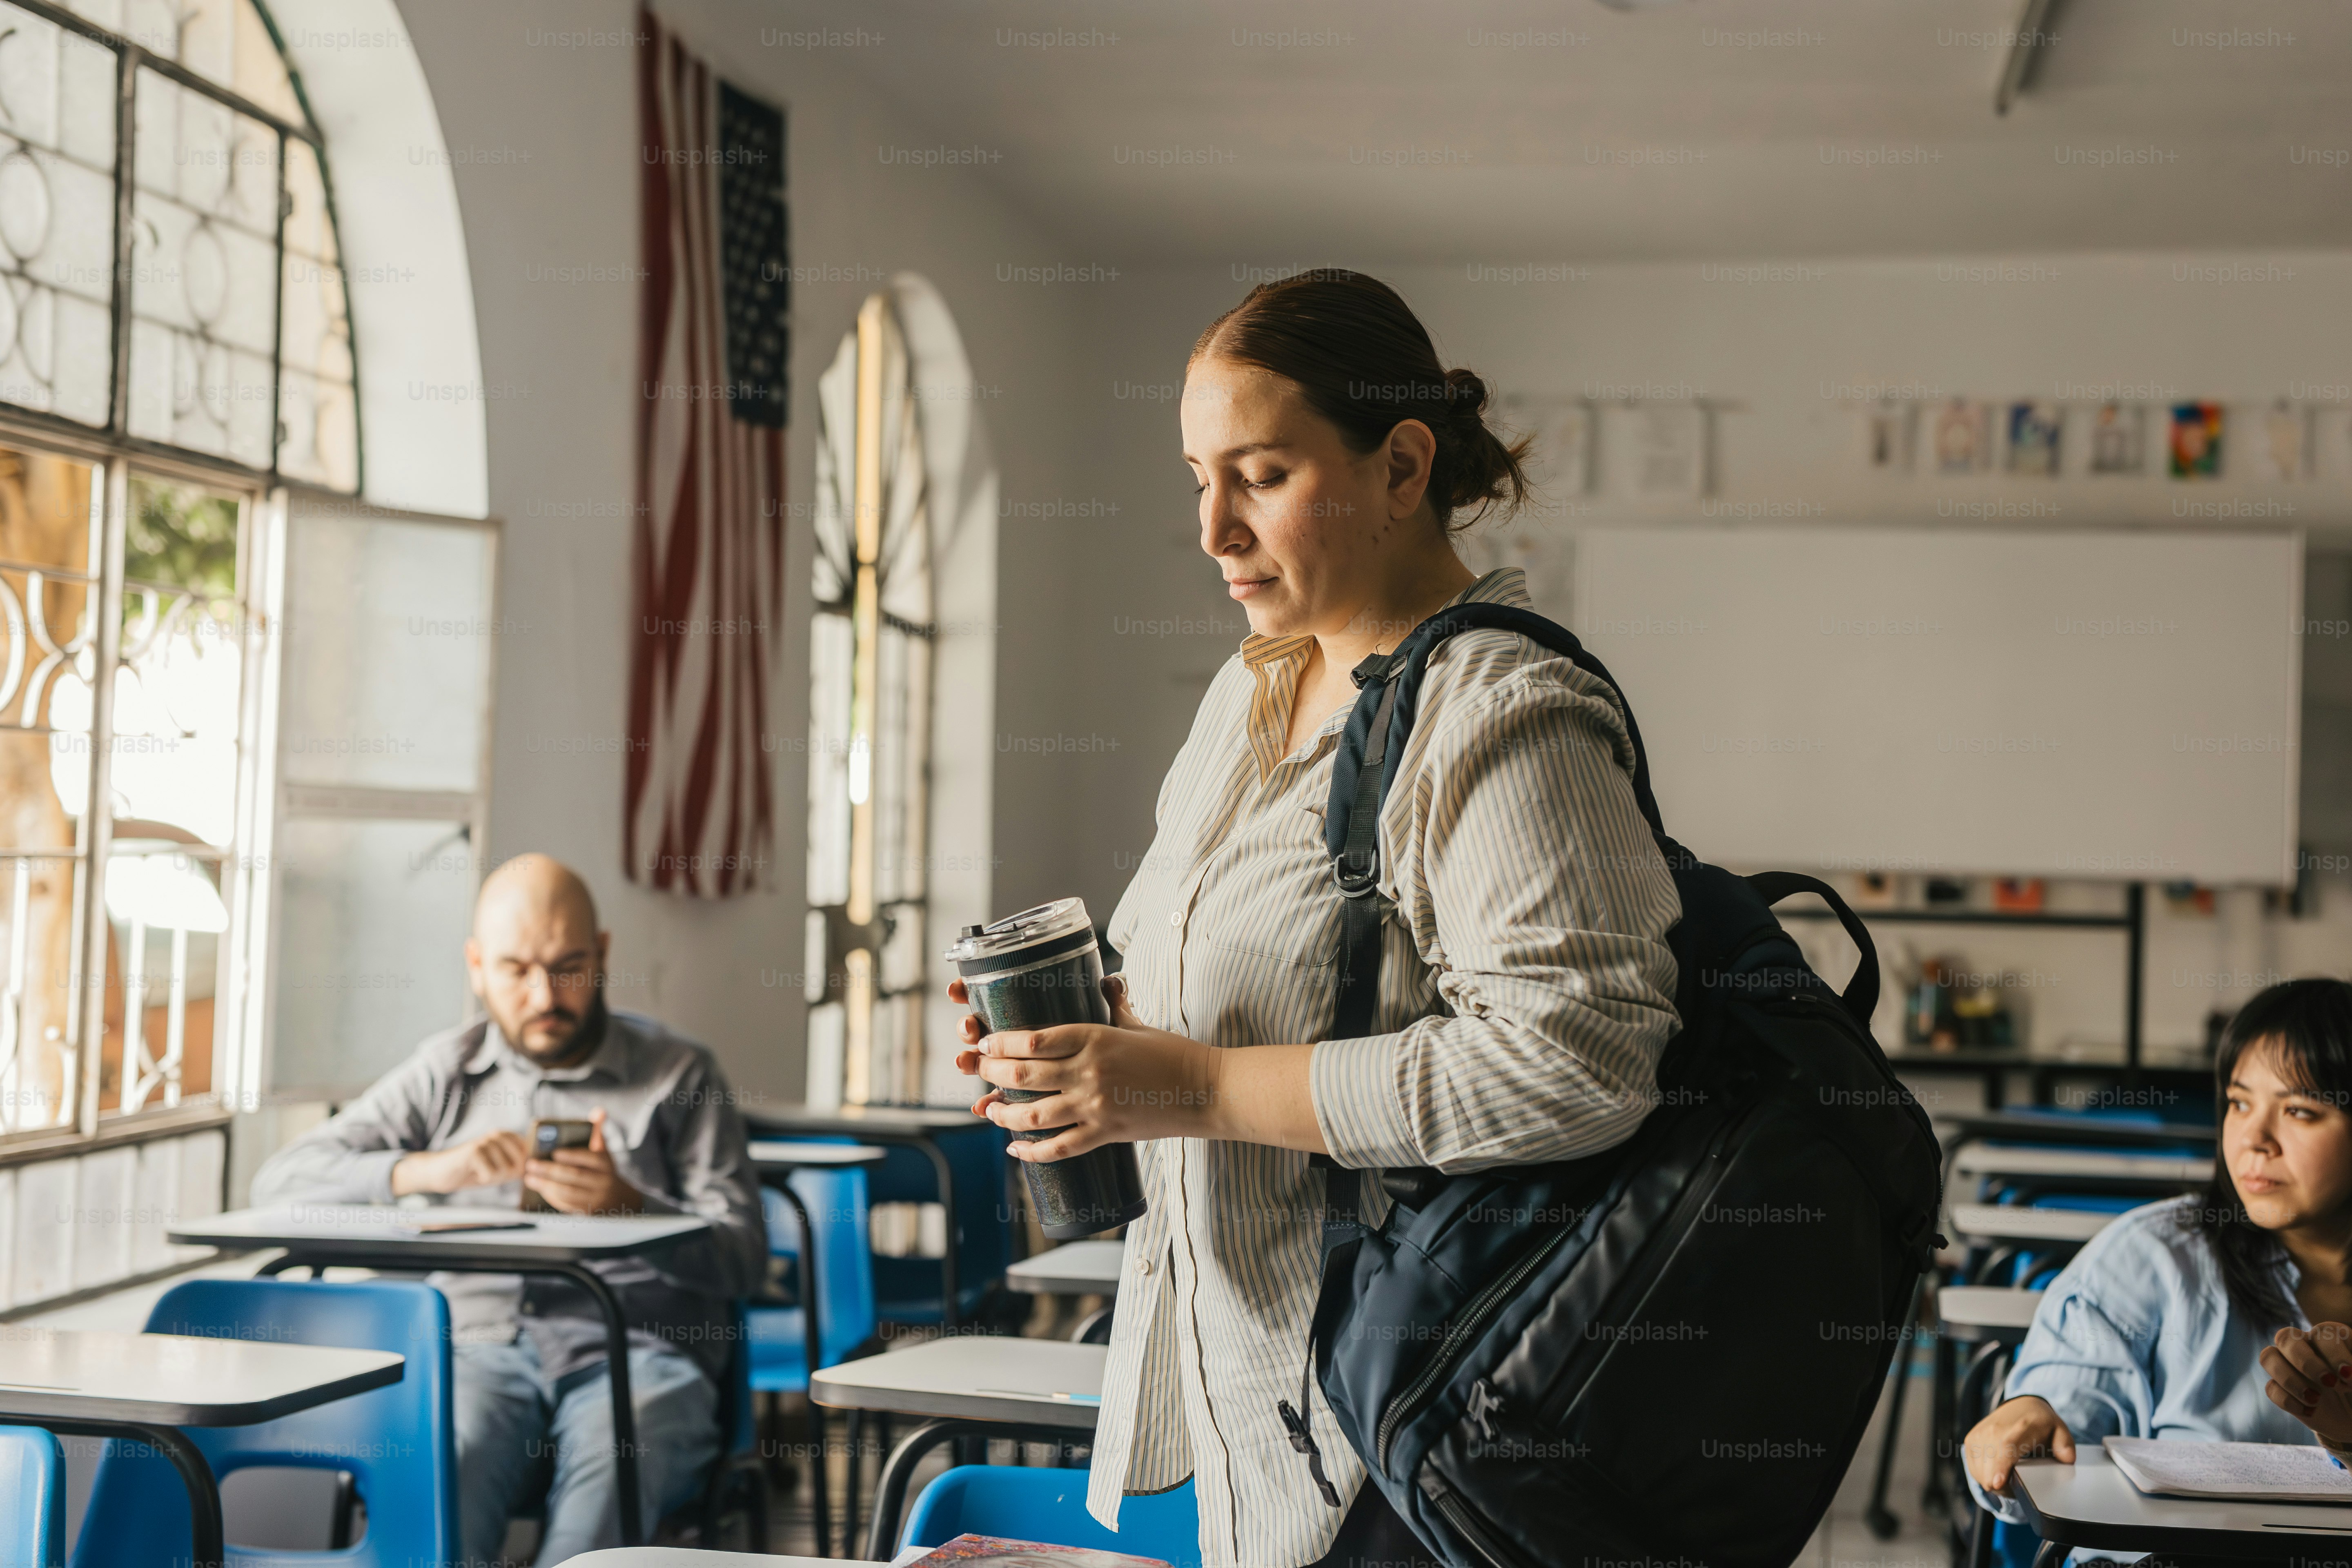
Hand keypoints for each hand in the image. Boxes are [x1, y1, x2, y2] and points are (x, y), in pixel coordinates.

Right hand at [391, 1129, 527, 1196]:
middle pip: (518, 1165)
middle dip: (505, 1176)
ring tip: (478, 1171)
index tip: (500, 1168)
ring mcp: (485, 1141)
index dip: (517, 1169)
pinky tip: (472, 1173)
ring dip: (492, 1178)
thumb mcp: (499, 1168)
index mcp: (506, 1136)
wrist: (441, 1173)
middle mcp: (497, 1135)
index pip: (528, 1156)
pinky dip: (482, 1179)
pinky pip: (491, 1174)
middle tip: (487, 1171)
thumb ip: (517, 1165)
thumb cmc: (473, 1171)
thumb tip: (535, 1167)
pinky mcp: (474, 1151)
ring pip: (505, 1171)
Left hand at [521, 1109, 643, 1214]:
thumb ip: (597, 1131)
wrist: (615, 1196)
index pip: (589, 1158)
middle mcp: (602, 1181)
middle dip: (551, 1171)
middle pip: (575, 1176)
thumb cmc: (601, 1167)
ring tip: (529, 1178)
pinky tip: (539, 1188)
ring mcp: (594, 1198)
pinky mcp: (585, 1211)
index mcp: (605, 1163)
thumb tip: (599, 1111)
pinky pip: (566, 1204)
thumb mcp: (603, 1149)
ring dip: (546, 1185)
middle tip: (531, 1164)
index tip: (555, 1152)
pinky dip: (551, 1197)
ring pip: (569, 1192)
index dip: (572, 1156)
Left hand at [951, 974, 1218, 1160]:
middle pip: (1023, 1075)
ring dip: (1004, 1114)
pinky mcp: (1106, 1133)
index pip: (1033, 1038)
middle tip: (978, 1071)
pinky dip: (1032, 1152)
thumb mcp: (1138, 1024)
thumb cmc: (1174, 1054)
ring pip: (1034, 1114)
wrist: (1206, 1090)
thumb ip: (1115, 1004)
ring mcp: (1096, 1105)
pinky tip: (1016, 1149)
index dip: (1001, 1042)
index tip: (986, 1042)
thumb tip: (1107, 981)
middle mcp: (1089, 1071)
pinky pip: (1060, 1148)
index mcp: (1094, 1037)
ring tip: (989, 1110)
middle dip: (991, 1074)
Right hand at [1963, 1395, 2074, 1492]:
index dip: (2000, 1467)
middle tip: (2021, 1485)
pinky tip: (1997, 1471)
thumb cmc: (2039, 1423)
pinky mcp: (1970, 1440)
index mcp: (2020, 1427)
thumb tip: (2066, 1459)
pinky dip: (1985, 1476)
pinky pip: (1974, 1470)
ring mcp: (1979, 1434)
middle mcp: (1995, 1429)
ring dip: (1994, 1483)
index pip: (2006, 1448)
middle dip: (2005, 1488)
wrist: (2018, 1406)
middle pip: (1990, 1469)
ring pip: (1980, 1474)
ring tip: (2010, 1477)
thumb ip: (2065, 1445)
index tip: (1998, 1483)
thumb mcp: (2059, 1430)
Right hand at [2263, 1322, 2351, 1446]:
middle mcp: (2305, 1347)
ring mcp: (2289, 1367)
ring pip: (2268, 1357)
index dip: (2334, 1353)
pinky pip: (2271, 1388)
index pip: (2323, 1332)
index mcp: (2330, 1339)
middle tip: (2329, 1383)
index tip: (2348, 1376)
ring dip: (2290, 1379)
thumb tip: (2345, 1373)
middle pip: (2286, 1337)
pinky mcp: (2281, 1389)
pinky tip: (2310, 1412)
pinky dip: (2289, 1401)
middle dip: (2306, 1362)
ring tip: (2315, 1399)